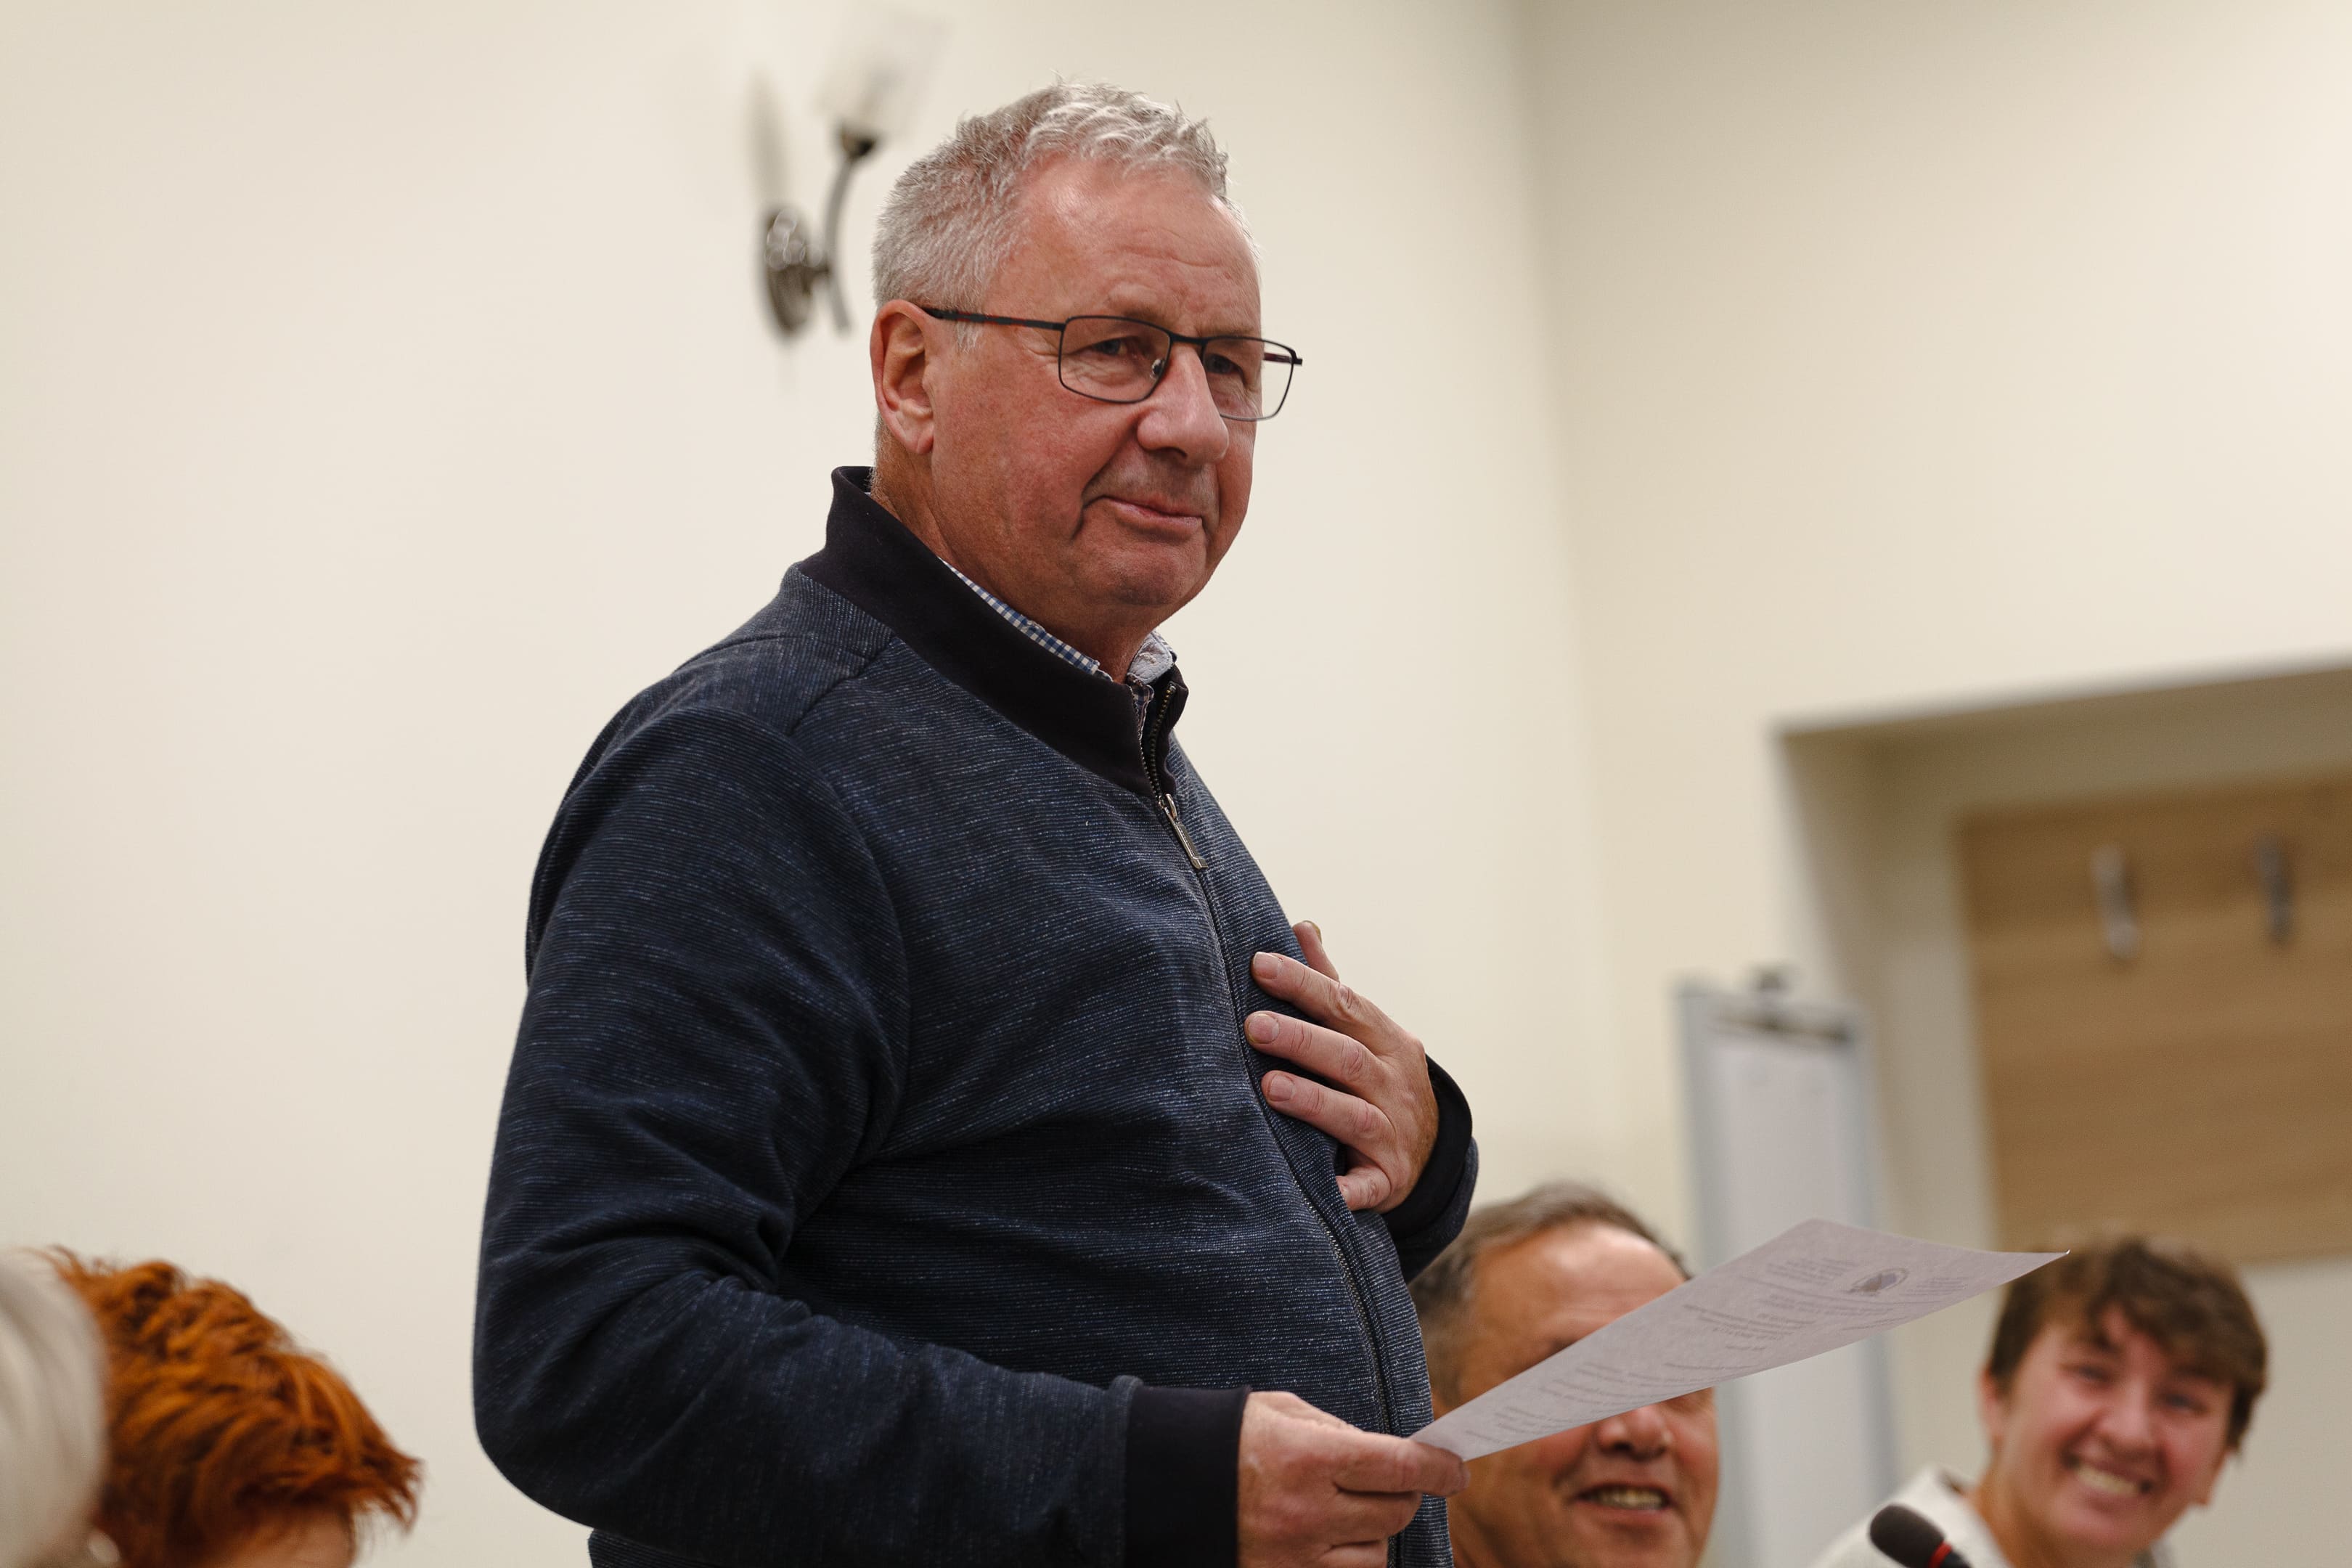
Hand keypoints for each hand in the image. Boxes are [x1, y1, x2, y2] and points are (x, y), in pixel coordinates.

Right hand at [1237, 1390, 1466, 1567]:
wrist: (1158, 1484)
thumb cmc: (1223, 1438)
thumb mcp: (1280, 1412)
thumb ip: (1336, 1431)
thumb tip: (1386, 1455)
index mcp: (1308, 1458)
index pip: (1400, 1465)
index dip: (1439, 1467)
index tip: (1455, 1468)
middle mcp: (1307, 1513)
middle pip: (1396, 1512)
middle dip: (1405, 1493)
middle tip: (1393, 1480)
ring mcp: (1295, 1557)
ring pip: (1375, 1555)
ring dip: (1374, 1531)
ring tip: (1348, 1509)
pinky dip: (1349, 1561)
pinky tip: (1332, 1539)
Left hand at [1247, 921, 1438, 1213]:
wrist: (1427, 1153)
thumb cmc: (1377, 1080)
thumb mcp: (1365, 1032)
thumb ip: (1331, 986)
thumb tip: (1301, 926)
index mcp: (1389, 1042)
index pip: (1346, 1005)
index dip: (1304, 984)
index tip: (1260, 964)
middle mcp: (1395, 1086)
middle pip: (1349, 1058)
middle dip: (1302, 1040)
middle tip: (1253, 1025)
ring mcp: (1394, 1135)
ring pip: (1355, 1116)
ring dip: (1314, 1101)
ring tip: (1270, 1086)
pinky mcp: (1386, 1181)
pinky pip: (1366, 1187)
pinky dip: (1346, 1189)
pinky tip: (1321, 1186)